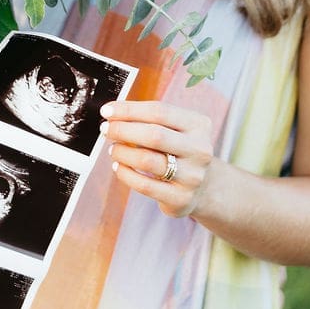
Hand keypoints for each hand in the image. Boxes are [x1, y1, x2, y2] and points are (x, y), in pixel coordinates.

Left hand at [100, 99, 216, 218]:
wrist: (204, 187)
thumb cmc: (178, 151)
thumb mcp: (174, 130)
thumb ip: (148, 120)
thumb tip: (112, 114)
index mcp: (198, 126)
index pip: (159, 111)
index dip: (129, 110)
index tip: (107, 111)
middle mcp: (199, 150)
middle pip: (154, 135)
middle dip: (123, 130)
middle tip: (105, 129)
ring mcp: (192, 176)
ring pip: (147, 160)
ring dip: (122, 152)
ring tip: (114, 149)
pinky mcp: (181, 198)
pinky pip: (144, 185)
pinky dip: (125, 174)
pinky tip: (119, 166)